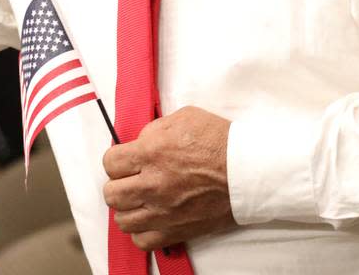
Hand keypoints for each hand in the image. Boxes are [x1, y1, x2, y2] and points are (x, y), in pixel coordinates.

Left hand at [102, 106, 233, 250]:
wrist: (249, 171)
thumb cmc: (220, 141)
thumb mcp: (184, 117)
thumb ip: (155, 129)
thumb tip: (140, 142)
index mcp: (152, 152)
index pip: (110, 163)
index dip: (116, 160)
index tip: (126, 160)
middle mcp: (153, 183)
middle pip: (111, 193)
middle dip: (119, 184)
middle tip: (132, 179)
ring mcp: (163, 210)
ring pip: (122, 220)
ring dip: (128, 209)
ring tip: (141, 200)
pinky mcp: (176, 230)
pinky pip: (142, 241)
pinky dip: (142, 232)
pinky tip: (151, 219)